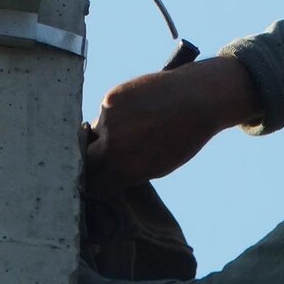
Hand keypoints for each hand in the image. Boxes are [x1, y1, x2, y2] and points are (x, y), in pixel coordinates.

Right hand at [86, 57, 261, 189]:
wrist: (198, 100)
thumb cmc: (183, 137)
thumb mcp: (158, 166)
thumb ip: (129, 171)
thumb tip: (106, 172)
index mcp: (126, 170)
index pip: (94, 184)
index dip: (95, 181)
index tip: (98, 177)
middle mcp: (113, 148)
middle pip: (85, 161)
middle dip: (90, 161)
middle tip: (99, 156)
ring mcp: (109, 122)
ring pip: (92, 132)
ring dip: (101, 134)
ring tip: (127, 127)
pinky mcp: (110, 99)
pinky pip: (102, 111)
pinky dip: (112, 113)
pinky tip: (133, 110)